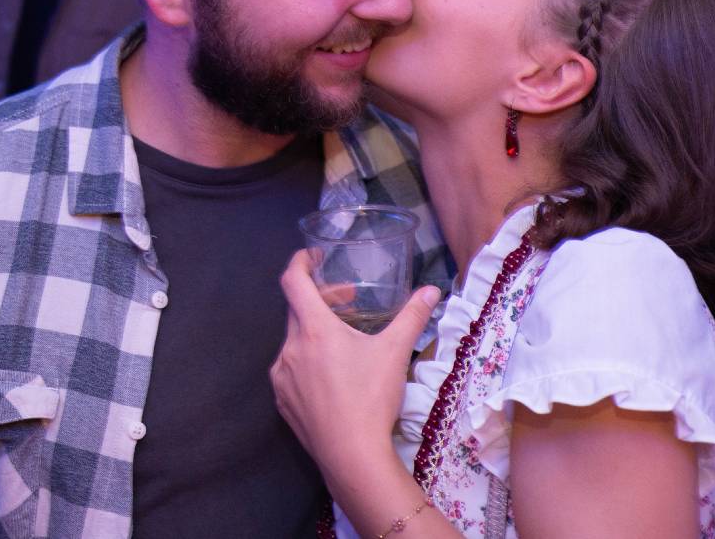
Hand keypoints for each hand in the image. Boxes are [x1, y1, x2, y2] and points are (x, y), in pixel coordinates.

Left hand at [270, 249, 440, 479]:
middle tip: (348, 303)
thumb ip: (413, 316)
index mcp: (313, 329)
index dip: (299, 263)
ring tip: (343, 343)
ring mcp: (282, 377)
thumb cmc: (372, 398)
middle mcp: (290, 349)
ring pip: (294, 342)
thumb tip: (432, 290)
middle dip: (321, 301)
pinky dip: (307, 362)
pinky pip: (290, 370)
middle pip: (297, 311)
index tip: (311, 257)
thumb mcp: (395, 352)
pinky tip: (331, 377)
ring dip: (314, 334)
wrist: (352, 457)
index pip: (293, 281)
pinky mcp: (282, 402)